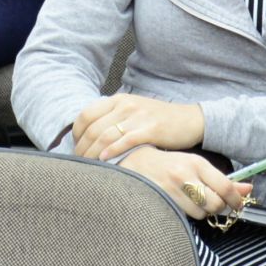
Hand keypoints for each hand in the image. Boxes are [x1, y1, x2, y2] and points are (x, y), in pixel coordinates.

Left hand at [70, 94, 205, 161]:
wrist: (189, 120)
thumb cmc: (158, 119)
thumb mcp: (133, 111)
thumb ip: (113, 118)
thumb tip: (90, 135)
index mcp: (118, 100)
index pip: (86, 114)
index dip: (76, 133)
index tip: (76, 147)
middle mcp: (125, 105)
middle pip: (93, 128)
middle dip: (82, 148)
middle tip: (79, 162)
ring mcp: (138, 117)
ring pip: (105, 136)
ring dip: (93, 153)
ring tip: (88, 165)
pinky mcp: (151, 130)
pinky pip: (126, 141)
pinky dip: (112, 151)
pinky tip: (105, 160)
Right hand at [120, 147, 247, 225]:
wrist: (136, 163)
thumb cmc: (171, 164)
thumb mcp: (198, 165)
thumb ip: (223, 179)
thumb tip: (248, 190)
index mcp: (197, 163)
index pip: (226, 187)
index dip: (236, 200)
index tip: (239, 204)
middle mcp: (185, 176)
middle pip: (215, 204)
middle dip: (219, 207)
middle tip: (215, 202)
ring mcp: (171, 190)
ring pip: (201, 214)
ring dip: (202, 211)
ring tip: (193, 201)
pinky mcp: (162, 202)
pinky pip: (185, 217)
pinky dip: (188, 214)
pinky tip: (182, 204)